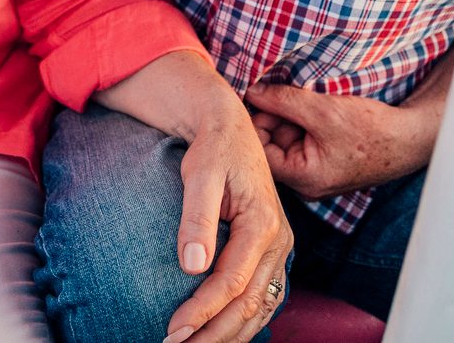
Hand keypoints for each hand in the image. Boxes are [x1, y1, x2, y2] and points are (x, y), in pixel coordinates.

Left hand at [162, 116, 294, 342]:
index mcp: (263, 223)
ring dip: (229, 334)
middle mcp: (279, 241)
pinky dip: (245, 322)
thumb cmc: (212, 149)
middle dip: (213, 333)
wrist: (230, 131)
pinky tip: (221, 334)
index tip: (173, 330)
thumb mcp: (199, 175)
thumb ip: (197, 219)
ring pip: (260, 307)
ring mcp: (280, 250)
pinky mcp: (273, 254)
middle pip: (249, 303)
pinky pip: (264, 298)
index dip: (203, 310)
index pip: (232, 282)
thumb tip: (192, 266)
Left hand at [244, 83, 435, 199]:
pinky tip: (318, 107)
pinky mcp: (326, 161)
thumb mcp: (322, 110)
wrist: (410, 138)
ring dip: (291, 116)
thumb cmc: (372, 130)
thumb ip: (283, 101)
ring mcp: (316, 173)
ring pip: (288, 139)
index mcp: (304, 179)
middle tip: (285, 92)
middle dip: (276, 117)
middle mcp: (307, 183)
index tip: (258, 96)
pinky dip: (305, 120)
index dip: (256, 122)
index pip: (261, 152)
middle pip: (273, 145)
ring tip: (309, 99)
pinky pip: (303, 139)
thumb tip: (251, 92)